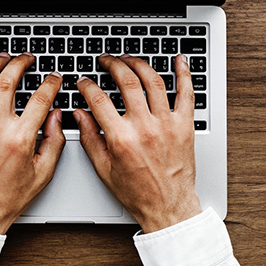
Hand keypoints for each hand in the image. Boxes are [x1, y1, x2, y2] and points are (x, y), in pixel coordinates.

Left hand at [0, 52, 65, 233]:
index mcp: (20, 139)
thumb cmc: (9, 196)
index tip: (54, 78)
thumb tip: (57, 117)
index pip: (40, 99)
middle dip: (20, 63)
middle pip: (8, 82)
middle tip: (27, 58)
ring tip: (3, 57)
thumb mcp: (44, 172)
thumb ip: (55, 141)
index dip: (50, 83)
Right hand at [74, 53, 200, 232]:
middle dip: (113, 64)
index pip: (99, 100)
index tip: (84, 81)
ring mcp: (167, 124)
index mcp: (121, 138)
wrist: (168, 207)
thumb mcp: (104, 168)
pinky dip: (184, 74)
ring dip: (140, 63)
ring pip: (154, 81)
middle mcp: (145, 127)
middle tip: (106, 60)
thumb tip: (79, 115)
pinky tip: (180, 60)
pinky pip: (186, 94)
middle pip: (127, 82)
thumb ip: (89, 138)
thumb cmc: (138, 192)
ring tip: (130, 58)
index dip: (87, 86)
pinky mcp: (185, 126)